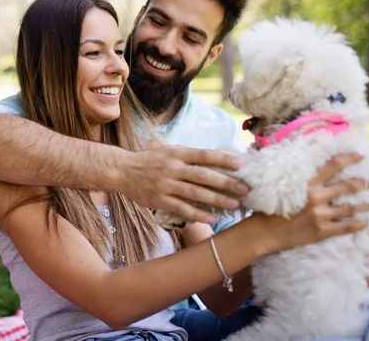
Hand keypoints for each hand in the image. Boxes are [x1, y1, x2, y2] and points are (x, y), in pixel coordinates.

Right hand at [120, 145, 249, 223]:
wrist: (123, 171)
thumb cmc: (151, 161)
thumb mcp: (169, 151)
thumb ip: (190, 157)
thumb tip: (218, 159)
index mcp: (177, 153)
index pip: (204, 155)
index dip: (223, 159)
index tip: (241, 165)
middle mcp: (172, 168)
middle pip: (203, 175)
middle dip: (226, 182)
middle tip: (245, 188)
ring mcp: (165, 184)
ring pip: (195, 193)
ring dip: (217, 199)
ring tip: (235, 204)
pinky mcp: (159, 200)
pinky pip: (181, 208)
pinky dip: (198, 214)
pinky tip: (211, 218)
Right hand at [253, 152, 368, 253]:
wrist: (264, 233)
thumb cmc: (270, 209)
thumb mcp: (283, 188)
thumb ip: (301, 181)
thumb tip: (314, 171)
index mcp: (306, 183)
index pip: (332, 166)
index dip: (348, 159)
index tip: (360, 156)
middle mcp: (316, 197)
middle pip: (347, 187)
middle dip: (362, 184)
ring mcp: (321, 215)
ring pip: (350, 208)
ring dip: (364, 206)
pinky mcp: (322, 230)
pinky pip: (346, 227)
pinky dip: (358, 224)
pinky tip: (364, 222)